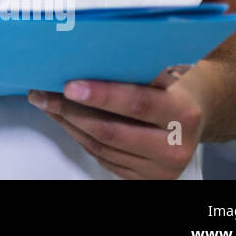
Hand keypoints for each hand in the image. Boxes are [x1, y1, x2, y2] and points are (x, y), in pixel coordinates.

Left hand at [27, 66, 207, 178]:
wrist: (192, 119)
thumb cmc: (169, 89)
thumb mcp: (164, 75)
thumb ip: (135, 71)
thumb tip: (83, 56)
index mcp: (183, 114)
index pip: (137, 104)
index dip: (101, 96)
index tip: (69, 85)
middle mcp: (175, 147)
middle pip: (110, 131)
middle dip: (70, 110)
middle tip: (42, 93)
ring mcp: (160, 169)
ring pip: (100, 146)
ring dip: (67, 123)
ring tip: (46, 102)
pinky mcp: (145, 179)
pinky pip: (102, 158)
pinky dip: (78, 136)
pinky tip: (64, 119)